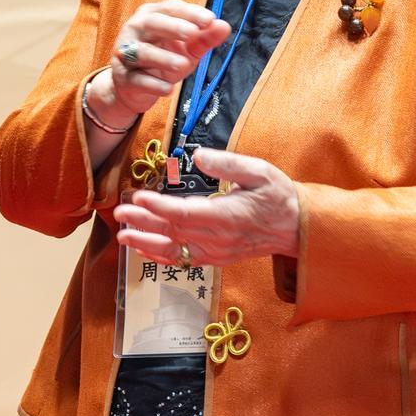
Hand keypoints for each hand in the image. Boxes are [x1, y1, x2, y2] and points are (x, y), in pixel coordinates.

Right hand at [98, 0, 230, 122]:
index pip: (171, 8)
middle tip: (193, 33)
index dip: (190, 13)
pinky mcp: (122, 77)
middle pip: (152, 23)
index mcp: (152, 15)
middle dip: (173, 27)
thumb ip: (204, 38)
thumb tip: (224, 26)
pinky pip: (137, 79)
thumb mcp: (186, 48)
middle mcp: (135, 29)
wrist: (134, 88)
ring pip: (142, 52)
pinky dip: (153, 84)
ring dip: (163, 58)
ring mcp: (125, 53)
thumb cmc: (162, 60)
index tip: (210, 20)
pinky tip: (168, 90)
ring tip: (184, 65)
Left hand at [112, 148, 299, 265]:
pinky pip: (183, 259)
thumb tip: (198, 156)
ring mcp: (216, 252)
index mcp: (227, 215)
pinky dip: (161, 255)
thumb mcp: (259, 171)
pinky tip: (143, 249)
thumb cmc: (278, 196)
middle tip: (119, 212)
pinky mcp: (215, 258)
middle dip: (143, 222)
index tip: (139, 196)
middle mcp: (218, 238)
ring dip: (146, 242)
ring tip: (122, 235)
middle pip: (173, 231)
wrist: (296, 228)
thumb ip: (228, 164)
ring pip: (175, 249)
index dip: (159, 206)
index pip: (185, 213)